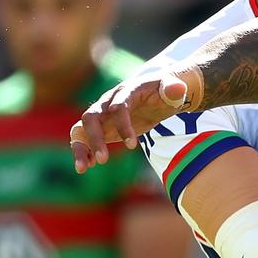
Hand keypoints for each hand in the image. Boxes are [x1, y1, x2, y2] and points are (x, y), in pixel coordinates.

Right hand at [70, 67, 199, 172]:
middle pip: (91, 117)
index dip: (123, 124)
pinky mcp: (102, 127)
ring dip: (80, 147)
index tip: (132, 145)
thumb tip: (177, 88)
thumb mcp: (174, 89)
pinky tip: (87, 166)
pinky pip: (85, 138)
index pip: (119, 106)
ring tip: (82, 169)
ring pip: (81, 128)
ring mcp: (103, 114)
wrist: (158, 94)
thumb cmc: (166, 91)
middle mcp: (109, 101)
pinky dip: (84, 151)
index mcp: (127, 91)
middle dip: (95, 138)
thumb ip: (174, 89)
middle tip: (103, 160)